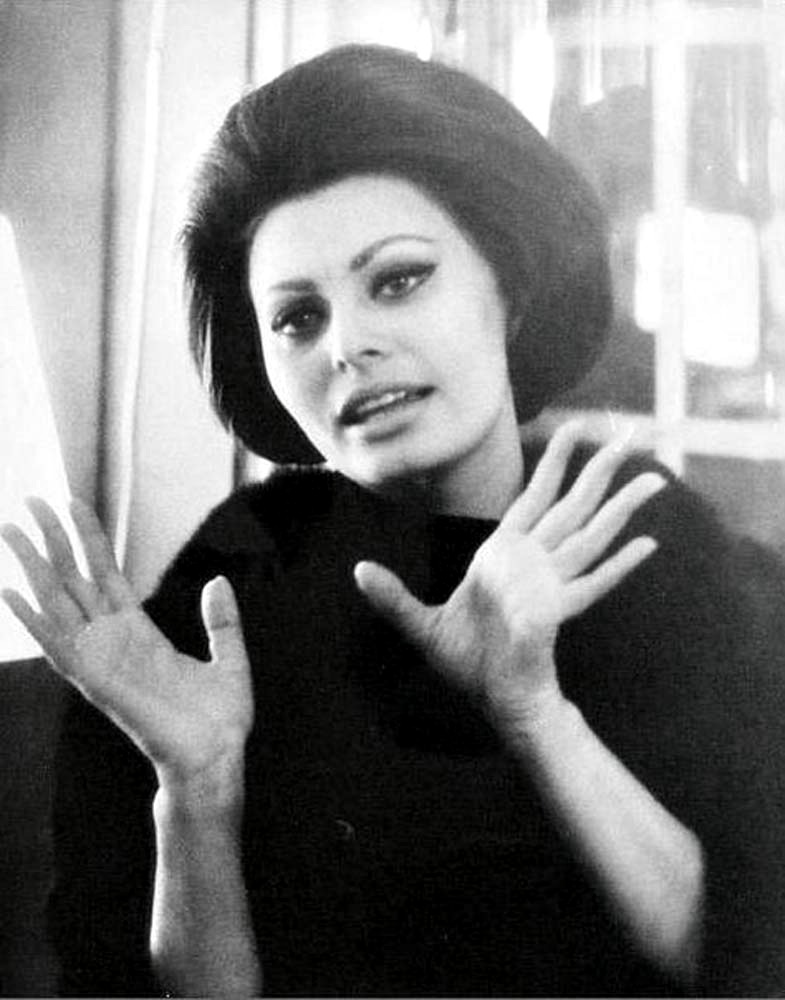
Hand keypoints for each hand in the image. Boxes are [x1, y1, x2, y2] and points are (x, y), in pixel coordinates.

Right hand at [1, 499, 252, 789]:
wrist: (217, 759)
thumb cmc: (218, 719)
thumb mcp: (229, 658)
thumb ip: (221, 621)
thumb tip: (217, 581)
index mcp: (139, 632)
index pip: (105, 573)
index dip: (88, 538)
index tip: (72, 502)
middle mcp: (113, 641)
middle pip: (73, 579)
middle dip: (51, 541)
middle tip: (28, 501)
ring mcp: (102, 660)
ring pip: (58, 603)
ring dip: (32, 567)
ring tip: (10, 530)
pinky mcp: (98, 682)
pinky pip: (59, 646)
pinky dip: (33, 620)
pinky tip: (11, 592)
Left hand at [355, 422, 664, 729]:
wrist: (492, 702)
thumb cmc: (466, 663)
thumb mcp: (421, 626)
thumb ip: (393, 597)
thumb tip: (357, 571)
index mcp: (502, 555)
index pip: (533, 497)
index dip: (554, 462)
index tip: (572, 429)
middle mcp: (530, 564)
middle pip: (570, 506)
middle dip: (596, 471)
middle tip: (626, 436)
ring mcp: (549, 587)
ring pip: (590, 537)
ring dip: (619, 509)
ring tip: (653, 480)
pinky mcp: (558, 614)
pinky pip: (593, 584)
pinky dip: (620, 565)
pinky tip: (648, 544)